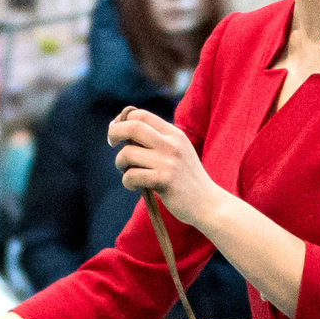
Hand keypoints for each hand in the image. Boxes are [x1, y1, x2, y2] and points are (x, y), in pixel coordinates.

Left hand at [108, 107, 215, 223]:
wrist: (208, 203)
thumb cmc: (187, 179)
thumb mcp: (178, 152)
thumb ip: (157, 140)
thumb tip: (121, 128)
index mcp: (175, 134)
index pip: (142, 115)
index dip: (123, 120)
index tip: (117, 130)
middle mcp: (171, 144)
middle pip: (133, 127)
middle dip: (114, 133)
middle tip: (111, 143)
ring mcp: (168, 162)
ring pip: (127, 154)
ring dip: (120, 163)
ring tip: (127, 172)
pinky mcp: (164, 180)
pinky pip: (131, 176)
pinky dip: (127, 182)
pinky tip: (134, 186)